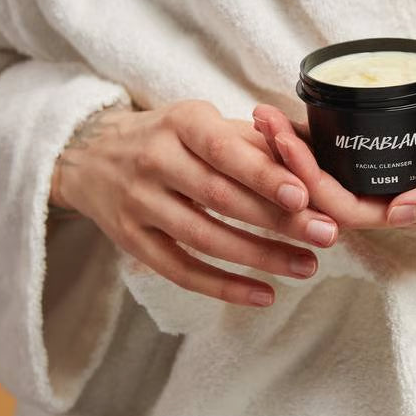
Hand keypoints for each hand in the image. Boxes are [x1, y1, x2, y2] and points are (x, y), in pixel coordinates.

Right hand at [49, 99, 340, 306]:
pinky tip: (263, 294)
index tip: (304, 195)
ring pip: (204, 237)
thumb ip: (256, 139)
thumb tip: (317, 156)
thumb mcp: (203, 121)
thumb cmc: (167, 137)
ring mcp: (139, 203)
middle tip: (325, 235)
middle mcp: (155, 160)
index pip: (224, 150)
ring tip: (306, 266)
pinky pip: (181, 270)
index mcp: (180, 122)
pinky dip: (223, 286)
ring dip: (260, 256)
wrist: (89, 157)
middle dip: (277, 220)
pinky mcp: (131, 240)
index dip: (263, 174)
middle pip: (220, 197)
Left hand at [252, 66, 415, 233]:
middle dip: (290, 164)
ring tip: (263, 117)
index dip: (312, 188)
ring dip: (294, 151)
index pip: (350, 211)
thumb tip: (400, 215)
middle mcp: (398, 196)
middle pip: (329, 194)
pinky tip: (286, 117)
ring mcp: (391, 173)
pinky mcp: (387, 148)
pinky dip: (313, 138)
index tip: (285, 150)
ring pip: (331, 175)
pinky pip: (343, 153)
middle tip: (263, 123)